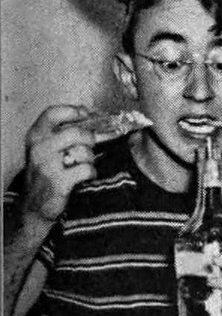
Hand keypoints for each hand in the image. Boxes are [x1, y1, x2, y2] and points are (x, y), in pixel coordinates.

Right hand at [22, 105, 96, 221]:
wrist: (35, 204)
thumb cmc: (47, 173)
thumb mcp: (47, 149)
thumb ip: (64, 133)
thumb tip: (92, 116)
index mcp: (36, 136)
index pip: (53, 113)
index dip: (73, 111)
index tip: (85, 114)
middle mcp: (40, 148)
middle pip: (75, 133)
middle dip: (90, 139)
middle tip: (91, 145)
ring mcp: (48, 165)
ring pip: (83, 151)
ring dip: (90, 158)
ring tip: (83, 164)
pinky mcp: (59, 182)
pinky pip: (86, 169)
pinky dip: (91, 173)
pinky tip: (85, 176)